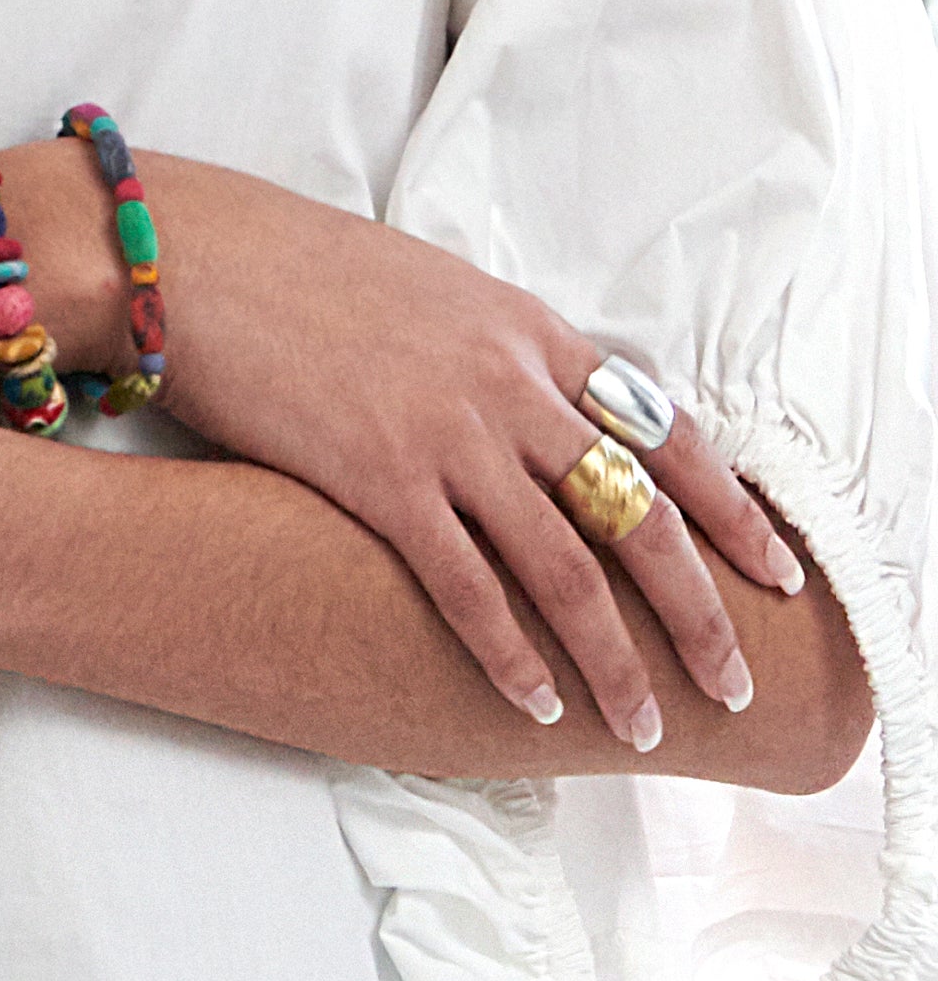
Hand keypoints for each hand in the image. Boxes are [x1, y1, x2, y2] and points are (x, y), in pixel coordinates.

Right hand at [149, 159, 804, 751]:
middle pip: (638, 514)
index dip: (730, 512)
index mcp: (531, 333)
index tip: (774, 573)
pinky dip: (508, 653)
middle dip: (697, 611)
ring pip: (565, 566)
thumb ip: (496, 351)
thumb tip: (529, 406)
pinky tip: (535, 702)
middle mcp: (511, 385)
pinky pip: (464, 585)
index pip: (667, 432)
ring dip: (613, 656)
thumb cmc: (301, 271)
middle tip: (730, 684)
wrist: (205, 258)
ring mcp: (449, 433)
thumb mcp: (431, 291)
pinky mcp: (378, 477)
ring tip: (642, 722)